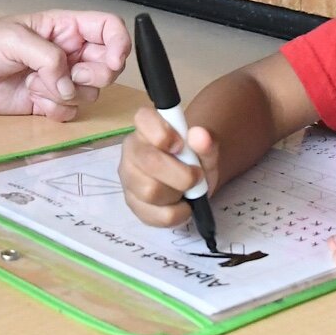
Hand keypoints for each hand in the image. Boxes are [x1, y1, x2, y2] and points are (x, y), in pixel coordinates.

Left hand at [0, 11, 129, 120]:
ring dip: (68, 94)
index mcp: (64, 27)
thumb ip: (48, 57)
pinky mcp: (46, 103)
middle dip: (94, 75)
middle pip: (107, 66)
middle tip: (70, 76)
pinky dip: (55, 110)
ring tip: (36, 85)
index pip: (109, 28)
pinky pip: (69, 112)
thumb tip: (68, 82)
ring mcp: (58, 80)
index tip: (112, 60)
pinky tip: (32, 100)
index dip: (119, 43)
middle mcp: (67, 53)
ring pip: (90, 93)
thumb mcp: (14, 38)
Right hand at [117, 105, 219, 228]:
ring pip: (150, 191)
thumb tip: (200, 135)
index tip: (180, 146)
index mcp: (147, 127)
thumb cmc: (194, 159)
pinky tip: (181, 205)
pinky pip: (154, 215)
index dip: (162, 132)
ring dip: (177, 194)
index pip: (143, 118)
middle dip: (181, 174)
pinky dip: (177, 214)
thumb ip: (206, 142)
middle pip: (149, 161)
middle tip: (196, 177)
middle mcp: (132, 150)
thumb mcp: (207, 150)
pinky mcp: (132, 204)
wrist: (192, 183)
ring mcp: (129, 178)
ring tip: (184, 190)